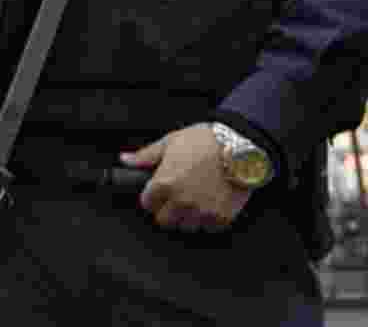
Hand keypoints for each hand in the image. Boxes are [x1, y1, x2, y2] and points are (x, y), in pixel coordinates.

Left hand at [119, 123, 253, 232]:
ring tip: (193, 200)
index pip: (147, 203)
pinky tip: (209, 203)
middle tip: (174, 198)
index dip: (151, 196)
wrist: (241, 146)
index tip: (157, 193)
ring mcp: (202, 211)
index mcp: (165, 183)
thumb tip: (126, 160)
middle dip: (166, 210)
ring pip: (185, 227)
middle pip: (164, 220)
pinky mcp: (222, 217)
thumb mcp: (171, 141)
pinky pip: (209, 228)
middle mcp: (181, 201)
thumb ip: (146, 155)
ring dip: (186, 217)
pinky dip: (208, 219)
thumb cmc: (206, 140)